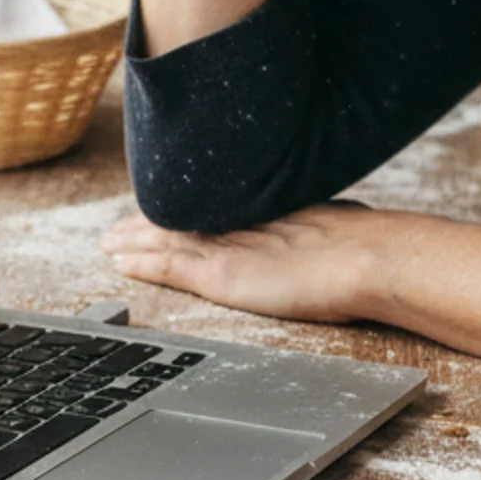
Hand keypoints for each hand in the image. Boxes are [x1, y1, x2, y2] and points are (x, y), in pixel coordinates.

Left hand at [101, 203, 384, 323]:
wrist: (372, 257)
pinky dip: (143, 264)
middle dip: (151, 221)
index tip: (169, 206)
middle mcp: (245, 222)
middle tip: (121, 224)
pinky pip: (171, 268)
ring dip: (135, 241)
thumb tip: (343, 238)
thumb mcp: (343, 226)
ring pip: (169, 240)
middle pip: (186, 218)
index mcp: (274, 209)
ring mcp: (232, 247)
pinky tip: (121, 263)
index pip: (219, 207)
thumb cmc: (372, 247)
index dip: (189, 205)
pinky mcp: (223, 274)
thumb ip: (328, 231)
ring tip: (109, 243)